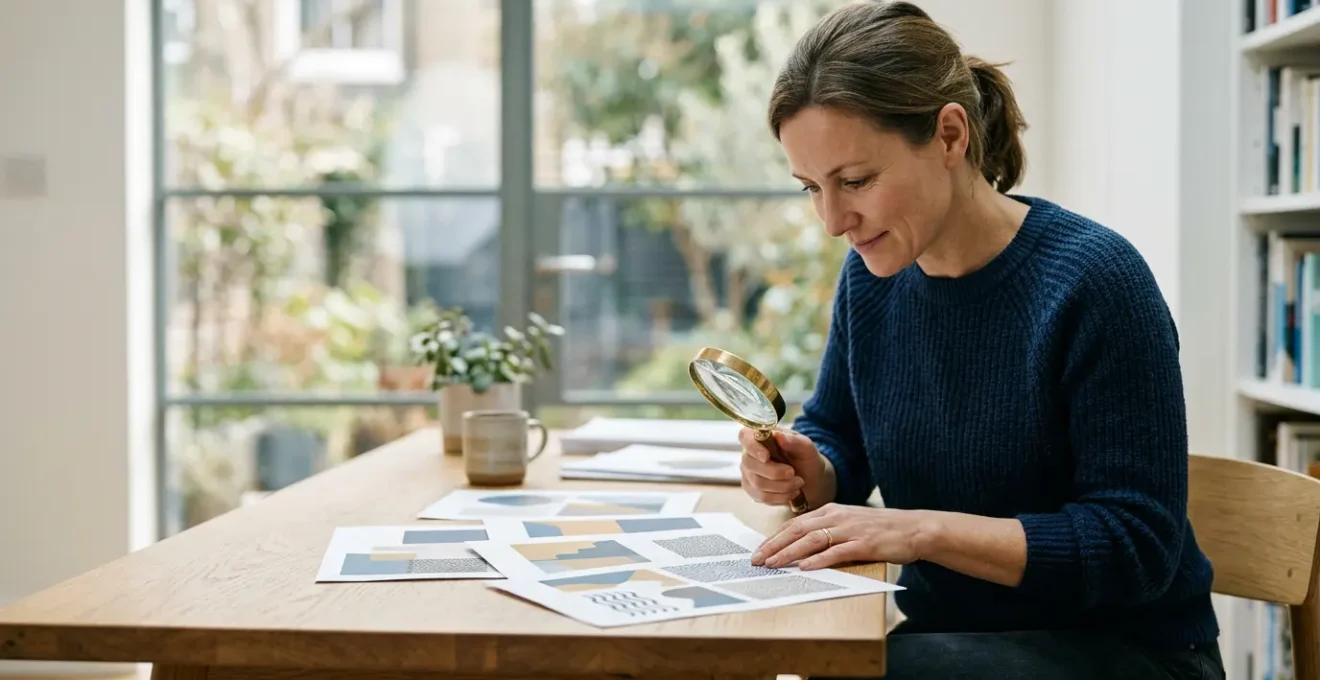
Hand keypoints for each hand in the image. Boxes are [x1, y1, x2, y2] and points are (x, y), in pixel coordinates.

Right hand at [739, 427, 833, 508]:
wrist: (811, 480)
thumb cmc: (806, 459)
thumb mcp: (806, 447)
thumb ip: (793, 440)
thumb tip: (777, 435)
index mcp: (760, 437)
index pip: (745, 436)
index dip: (752, 447)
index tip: (766, 457)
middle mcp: (750, 454)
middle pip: (750, 464)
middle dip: (775, 472)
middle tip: (793, 473)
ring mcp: (749, 473)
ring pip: (757, 483)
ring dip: (782, 486)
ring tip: (798, 483)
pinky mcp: (752, 490)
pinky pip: (761, 497)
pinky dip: (780, 497)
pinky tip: (791, 492)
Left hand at [749, 503, 933, 571]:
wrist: (914, 528)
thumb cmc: (880, 529)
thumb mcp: (848, 523)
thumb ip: (826, 532)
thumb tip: (800, 549)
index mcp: (830, 510)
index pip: (795, 524)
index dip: (774, 538)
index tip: (758, 552)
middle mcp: (837, 517)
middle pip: (798, 531)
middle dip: (774, 546)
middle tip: (757, 560)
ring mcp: (850, 529)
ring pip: (812, 540)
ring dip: (790, 553)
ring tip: (773, 564)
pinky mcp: (864, 544)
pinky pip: (837, 552)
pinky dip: (820, 560)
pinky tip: (806, 567)